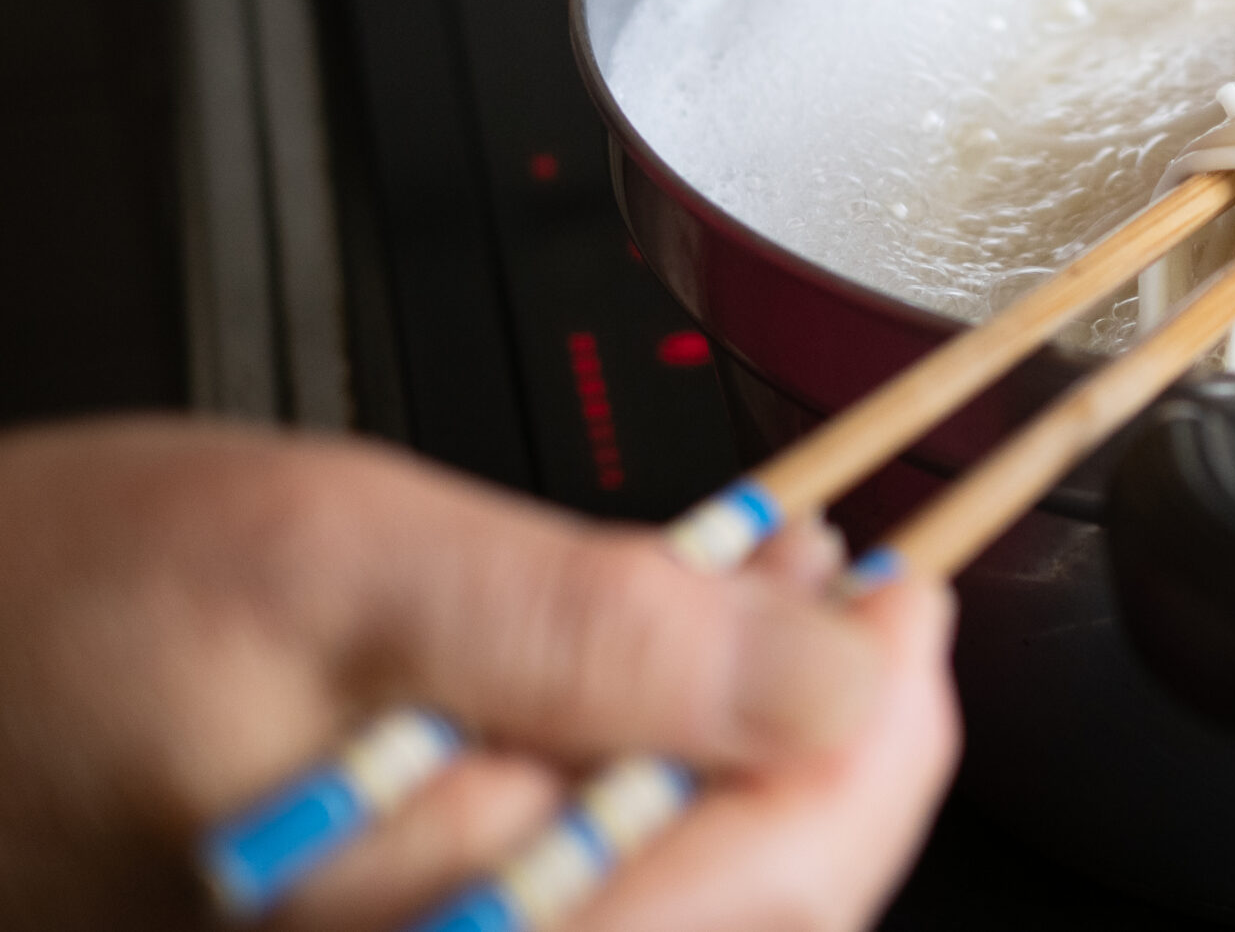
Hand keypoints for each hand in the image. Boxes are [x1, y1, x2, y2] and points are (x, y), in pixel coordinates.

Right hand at [0, 418, 958, 931]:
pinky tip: (690, 679)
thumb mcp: (348, 569)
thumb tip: (832, 668)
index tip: (918, 593)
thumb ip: (595, 634)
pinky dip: (686, 776)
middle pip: (763, 906)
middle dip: (853, 742)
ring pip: (706, 904)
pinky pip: (620, 887)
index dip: (884, 730)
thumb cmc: (62, 622)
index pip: (773, 875)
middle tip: (880, 591)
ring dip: (782, 755)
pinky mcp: (441, 930)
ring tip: (794, 608)